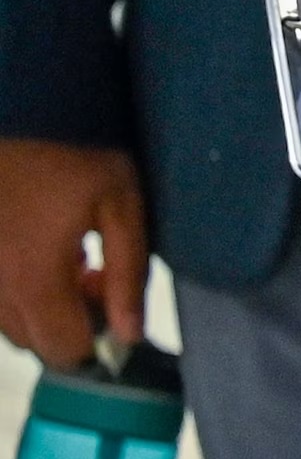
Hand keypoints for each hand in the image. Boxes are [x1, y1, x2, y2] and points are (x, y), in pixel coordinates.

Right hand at [0, 138, 146, 370]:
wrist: (20, 108)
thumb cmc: (73, 150)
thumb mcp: (121, 205)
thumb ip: (128, 274)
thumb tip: (131, 335)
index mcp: (33, 279)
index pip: (65, 351)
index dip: (100, 339)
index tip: (116, 301)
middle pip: (34, 342)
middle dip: (72, 323)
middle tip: (96, 274)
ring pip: (8, 323)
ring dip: (42, 307)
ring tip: (71, 256)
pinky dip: (17, 287)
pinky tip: (39, 247)